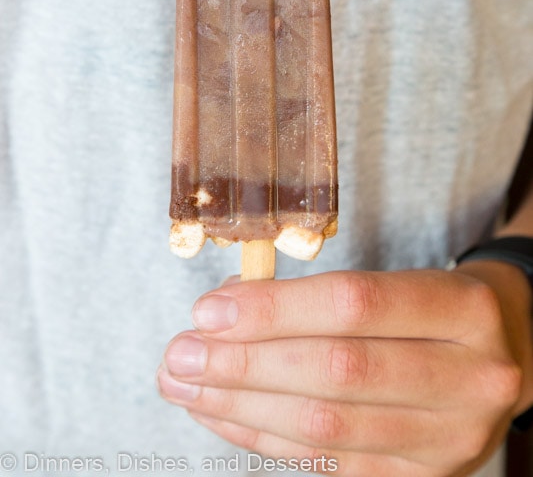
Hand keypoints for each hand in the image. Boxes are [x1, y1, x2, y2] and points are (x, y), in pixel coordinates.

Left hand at [158, 266, 532, 476]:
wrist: (504, 358)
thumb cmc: (434, 309)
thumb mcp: (399, 283)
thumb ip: (319, 296)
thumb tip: (226, 310)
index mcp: (463, 309)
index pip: (355, 304)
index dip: (275, 308)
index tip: (210, 309)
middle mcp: (469, 377)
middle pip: (337, 371)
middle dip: (245, 363)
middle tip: (180, 353)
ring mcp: (450, 439)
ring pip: (328, 426)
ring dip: (241, 405)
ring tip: (186, 384)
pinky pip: (328, 462)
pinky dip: (265, 438)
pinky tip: (224, 415)